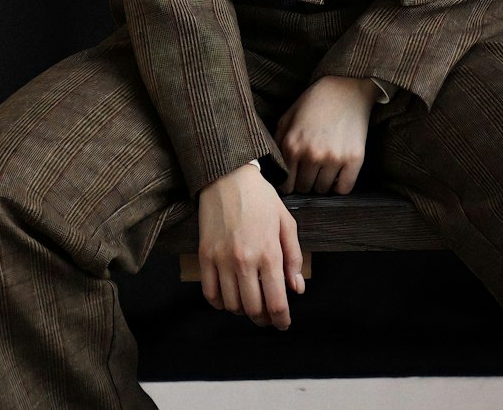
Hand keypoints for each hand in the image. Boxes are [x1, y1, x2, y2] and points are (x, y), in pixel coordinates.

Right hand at [197, 162, 304, 329]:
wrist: (228, 177)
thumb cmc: (261, 199)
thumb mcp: (286, 222)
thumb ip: (293, 257)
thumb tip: (296, 289)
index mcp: (269, 253)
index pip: (276, 302)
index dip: (281, 320)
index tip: (283, 324)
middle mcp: (245, 261)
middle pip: (253, 309)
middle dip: (263, 319)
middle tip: (268, 316)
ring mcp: (222, 260)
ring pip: (232, 305)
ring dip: (243, 311)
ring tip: (250, 303)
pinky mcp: (205, 257)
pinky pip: (210, 294)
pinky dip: (220, 303)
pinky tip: (229, 297)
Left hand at [276, 75, 376, 195]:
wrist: (346, 88)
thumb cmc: (315, 102)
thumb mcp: (288, 117)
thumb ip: (278, 143)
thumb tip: (274, 169)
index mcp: (292, 145)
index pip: (287, 185)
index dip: (290, 184)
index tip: (295, 178)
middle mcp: (311, 155)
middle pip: (305, 188)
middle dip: (306, 181)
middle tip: (311, 169)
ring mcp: (334, 158)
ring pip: (323, 189)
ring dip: (323, 182)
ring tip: (325, 167)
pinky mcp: (354, 159)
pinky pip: (344, 188)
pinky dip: (340, 185)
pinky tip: (338, 172)